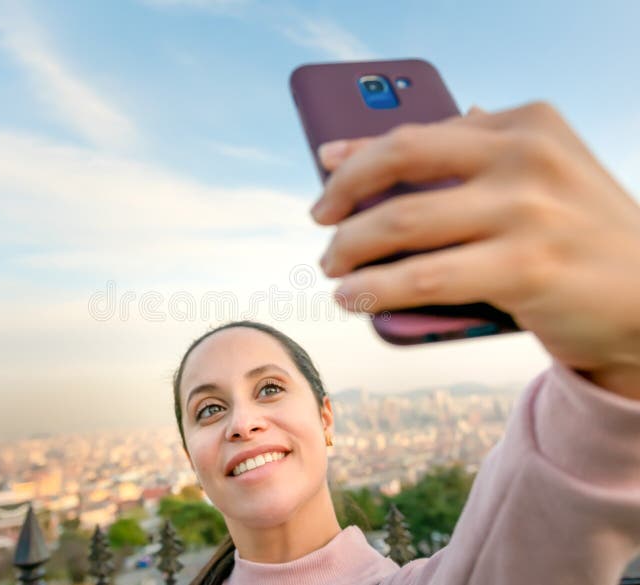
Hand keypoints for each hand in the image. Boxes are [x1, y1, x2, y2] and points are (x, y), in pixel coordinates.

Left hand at [313, 102, 639, 399]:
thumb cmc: (576, 235)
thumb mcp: (537, 177)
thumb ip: (475, 157)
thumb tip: (383, 149)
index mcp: (526, 124)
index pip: (417, 131)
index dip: (358, 152)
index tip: (325, 166)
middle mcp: (527, 156)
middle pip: (399, 160)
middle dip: (343, 192)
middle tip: (320, 221)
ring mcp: (528, 210)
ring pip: (402, 222)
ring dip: (350, 247)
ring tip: (331, 267)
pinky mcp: (527, 267)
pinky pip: (425, 277)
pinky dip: (377, 288)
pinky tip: (352, 297)